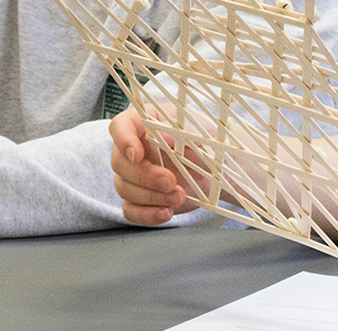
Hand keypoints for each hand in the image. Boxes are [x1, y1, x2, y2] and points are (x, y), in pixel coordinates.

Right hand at [109, 109, 209, 225]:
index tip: (137, 155)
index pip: (120, 126)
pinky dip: (147, 214)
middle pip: (120, 163)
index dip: (123, 140)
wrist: (217, 169)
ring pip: (124, 188)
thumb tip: (163, 135)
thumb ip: (179, 130)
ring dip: (151, 196)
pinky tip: (166, 212)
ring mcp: (133, 176)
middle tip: (170, 182)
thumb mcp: (198, 128)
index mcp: (142, 123)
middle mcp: (132, 149)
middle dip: (144, 176)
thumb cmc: (205, 141)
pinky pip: (131, 210)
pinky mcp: (140, 199)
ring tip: (179, 196)